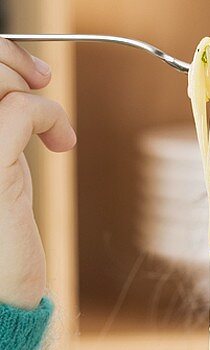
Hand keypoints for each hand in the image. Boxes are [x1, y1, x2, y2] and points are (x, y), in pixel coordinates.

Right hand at [0, 37, 75, 307]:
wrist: (0, 290)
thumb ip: (0, 116)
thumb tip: (25, 69)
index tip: (29, 71)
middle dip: (9, 59)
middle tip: (43, 81)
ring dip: (30, 87)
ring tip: (53, 126)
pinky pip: (22, 109)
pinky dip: (50, 115)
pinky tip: (62, 143)